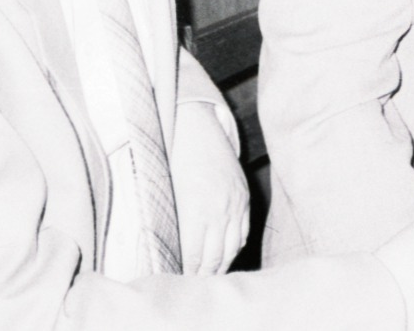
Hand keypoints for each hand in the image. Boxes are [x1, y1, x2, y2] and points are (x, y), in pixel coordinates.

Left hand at [169, 102, 248, 274]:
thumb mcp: (170, 193)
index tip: (181, 281)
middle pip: (216, 256)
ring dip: (222, 265)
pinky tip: (226, 254)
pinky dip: (235, 247)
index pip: (195, 255)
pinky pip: (243, 231)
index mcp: (197, 210)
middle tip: (195, 285)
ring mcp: (235, 204)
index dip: (188, 273)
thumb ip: (175, 224)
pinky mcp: (244, 197)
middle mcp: (220, 210)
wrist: (196, 128)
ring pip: (232, 247)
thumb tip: (172, 252)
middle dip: (205, 275)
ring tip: (211, 275)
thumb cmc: (175, 159)